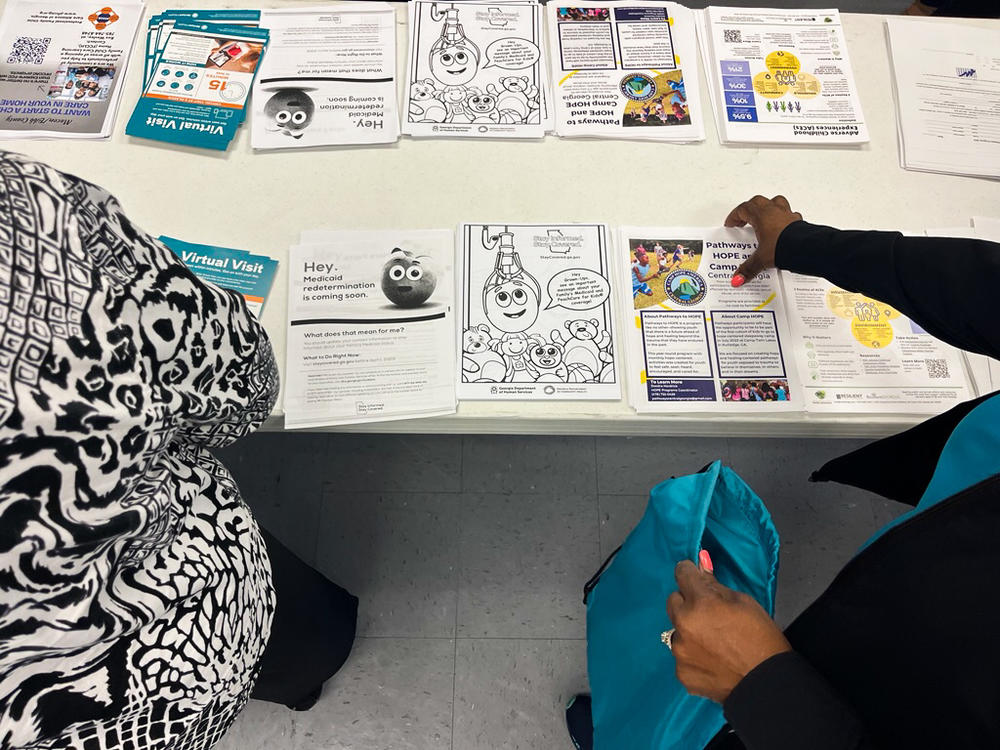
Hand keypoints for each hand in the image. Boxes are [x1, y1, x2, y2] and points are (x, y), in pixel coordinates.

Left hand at [667, 559, 790, 703]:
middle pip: (674, 601)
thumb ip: (715, 584)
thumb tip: (700, 562)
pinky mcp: (681, 673)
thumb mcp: (744, 602)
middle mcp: (683, 625)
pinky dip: (693, 656)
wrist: (768, 685)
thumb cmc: (762, 638)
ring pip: (676, 630)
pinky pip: (682, 656)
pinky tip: (712, 661)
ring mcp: (680, 652)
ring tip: (714, 643)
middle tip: (709, 613)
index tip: (696, 577)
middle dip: (688, 602)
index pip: (682, 573)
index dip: (690, 574)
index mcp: (700, 603)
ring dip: (689, 631)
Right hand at [724, 195, 802, 286]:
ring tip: (764, 217)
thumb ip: (748, 268)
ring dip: (768, 207)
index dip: (734, 216)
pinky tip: (783, 227)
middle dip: (749, 209)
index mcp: (761, 215)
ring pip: (775, 202)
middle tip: (744, 219)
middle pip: (757, 202)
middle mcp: (774, 211)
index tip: (731, 224)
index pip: (743, 209)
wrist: (807, 249)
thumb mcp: (761, 259)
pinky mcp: (798, 221)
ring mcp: (787, 214)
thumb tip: (738, 277)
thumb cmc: (784, 246)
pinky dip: (784, 219)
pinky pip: (789, 214)